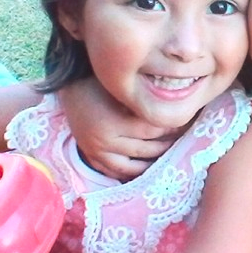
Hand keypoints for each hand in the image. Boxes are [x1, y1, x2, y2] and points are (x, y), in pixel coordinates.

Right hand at [59, 78, 178, 181]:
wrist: (68, 87)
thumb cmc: (97, 81)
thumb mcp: (120, 88)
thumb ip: (141, 102)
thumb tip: (171, 107)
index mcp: (114, 124)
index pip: (152, 131)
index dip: (170, 127)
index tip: (183, 122)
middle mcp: (106, 142)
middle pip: (146, 150)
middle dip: (166, 144)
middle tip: (181, 138)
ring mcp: (97, 152)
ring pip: (133, 166)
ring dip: (153, 162)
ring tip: (168, 153)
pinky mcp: (91, 156)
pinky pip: (115, 171)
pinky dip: (131, 171)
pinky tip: (146, 165)